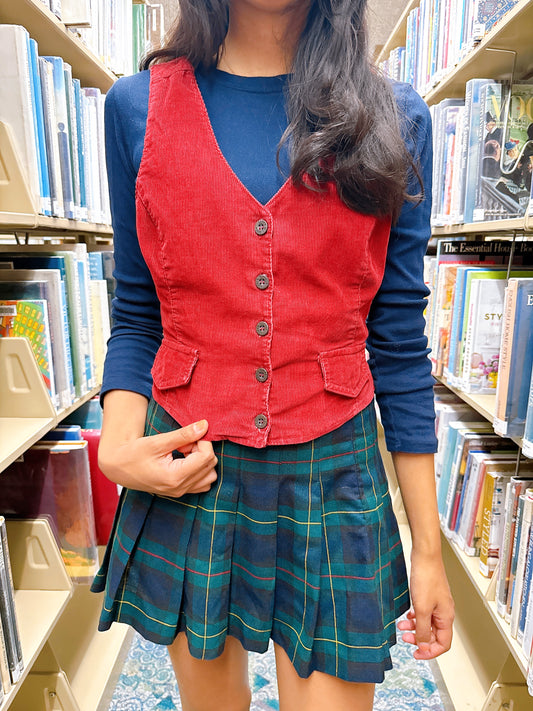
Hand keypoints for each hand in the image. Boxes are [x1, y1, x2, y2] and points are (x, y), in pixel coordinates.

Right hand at [98, 419, 217, 496]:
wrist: (118, 467)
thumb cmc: (134, 453)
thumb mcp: (158, 441)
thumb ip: (183, 435)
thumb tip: (204, 425)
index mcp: (175, 477)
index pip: (206, 457)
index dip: (203, 442)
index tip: (189, 435)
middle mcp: (180, 488)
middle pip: (210, 466)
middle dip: (202, 450)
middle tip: (184, 443)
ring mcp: (180, 492)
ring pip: (209, 476)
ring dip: (202, 460)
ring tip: (184, 452)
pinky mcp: (179, 491)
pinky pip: (202, 482)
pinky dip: (199, 469)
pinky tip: (184, 460)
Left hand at [397, 551, 454, 659]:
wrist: (425, 556)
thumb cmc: (427, 578)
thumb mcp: (422, 608)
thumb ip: (422, 629)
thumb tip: (423, 646)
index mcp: (446, 617)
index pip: (443, 644)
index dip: (430, 652)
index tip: (416, 654)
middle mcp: (444, 612)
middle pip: (434, 635)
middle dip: (419, 639)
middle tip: (405, 637)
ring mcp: (437, 603)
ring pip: (427, 624)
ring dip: (414, 627)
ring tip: (401, 625)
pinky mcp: (430, 596)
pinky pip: (423, 613)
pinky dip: (414, 617)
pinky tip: (406, 615)